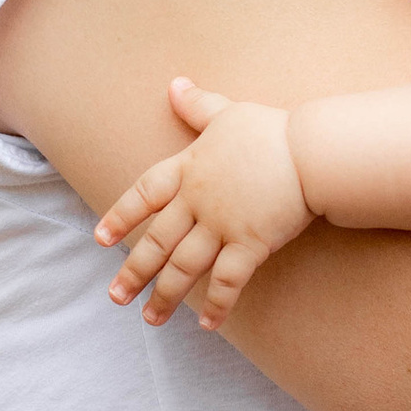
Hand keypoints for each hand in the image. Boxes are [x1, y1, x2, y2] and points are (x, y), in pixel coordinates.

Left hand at [93, 79, 315, 331]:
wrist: (310, 151)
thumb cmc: (272, 130)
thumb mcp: (227, 112)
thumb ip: (197, 104)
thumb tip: (174, 84)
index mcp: (188, 168)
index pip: (143, 194)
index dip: (120, 216)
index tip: (100, 238)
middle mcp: (197, 200)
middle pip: (157, 240)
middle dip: (134, 272)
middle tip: (116, 297)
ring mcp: (222, 225)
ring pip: (184, 267)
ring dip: (166, 296)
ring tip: (151, 320)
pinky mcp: (250, 244)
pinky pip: (227, 281)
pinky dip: (216, 305)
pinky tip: (207, 326)